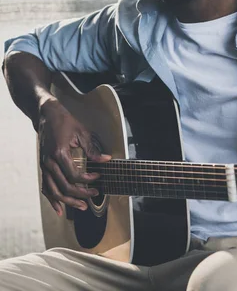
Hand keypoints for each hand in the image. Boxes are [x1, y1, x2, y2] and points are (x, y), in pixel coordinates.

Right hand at [38, 99, 110, 215]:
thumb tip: (106, 160)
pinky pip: (45, 187)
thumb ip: (92, 149)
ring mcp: (44, 166)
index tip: (98, 176)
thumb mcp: (81, 132)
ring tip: (81, 207)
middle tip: (93, 195)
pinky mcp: (42, 167)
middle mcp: (49, 162)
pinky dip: (52, 200)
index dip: (88, 180)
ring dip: (68, 201)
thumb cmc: (65, 122)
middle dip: (80, 194)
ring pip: (54, 191)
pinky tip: (59, 209)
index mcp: (59, 153)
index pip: (74, 175)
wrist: (47, 115)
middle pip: (65, 187)